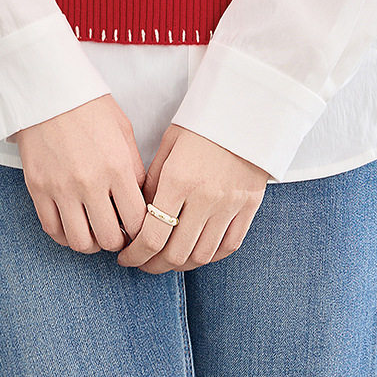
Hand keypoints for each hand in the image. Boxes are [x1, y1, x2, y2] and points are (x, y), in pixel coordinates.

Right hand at [10, 94, 148, 255]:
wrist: (48, 90)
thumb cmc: (89, 106)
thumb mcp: (123, 131)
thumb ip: (134, 168)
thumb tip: (139, 200)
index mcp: (117, 167)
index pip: (137, 221)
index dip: (142, 232)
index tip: (139, 229)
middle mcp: (90, 182)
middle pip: (110, 238)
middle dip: (119, 241)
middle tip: (118, 233)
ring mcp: (61, 188)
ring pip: (81, 242)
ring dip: (92, 243)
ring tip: (96, 232)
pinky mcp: (38, 189)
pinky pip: (53, 230)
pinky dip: (65, 236)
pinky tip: (73, 227)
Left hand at [116, 123, 269, 272]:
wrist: (246, 110)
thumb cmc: (202, 125)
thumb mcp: (168, 146)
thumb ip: (154, 183)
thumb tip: (141, 216)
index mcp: (178, 180)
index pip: (152, 236)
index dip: (135, 255)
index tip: (127, 257)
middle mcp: (204, 197)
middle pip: (176, 254)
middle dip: (154, 265)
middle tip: (143, 263)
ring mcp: (230, 204)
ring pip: (202, 256)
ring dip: (181, 265)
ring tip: (167, 260)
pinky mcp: (249, 206)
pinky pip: (229, 245)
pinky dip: (211, 256)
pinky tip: (196, 253)